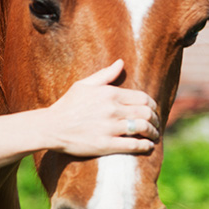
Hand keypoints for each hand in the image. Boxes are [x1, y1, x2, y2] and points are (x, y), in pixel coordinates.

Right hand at [0, 60, 159, 174]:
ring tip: (154, 136)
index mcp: (109, 94)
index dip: (153, 105)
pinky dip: (144, 145)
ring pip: (143, 128)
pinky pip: (133, 144)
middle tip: (157, 124)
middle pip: (146, 113)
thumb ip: (105, 74)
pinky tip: (148, 146)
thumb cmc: (66, 105)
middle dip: (156, 119)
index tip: (154, 111)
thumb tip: (121, 62)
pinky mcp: (106, 144)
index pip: (143, 98)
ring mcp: (109, 128)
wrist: (51, 127)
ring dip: (153, 132)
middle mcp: (112, 109)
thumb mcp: (83, 85)